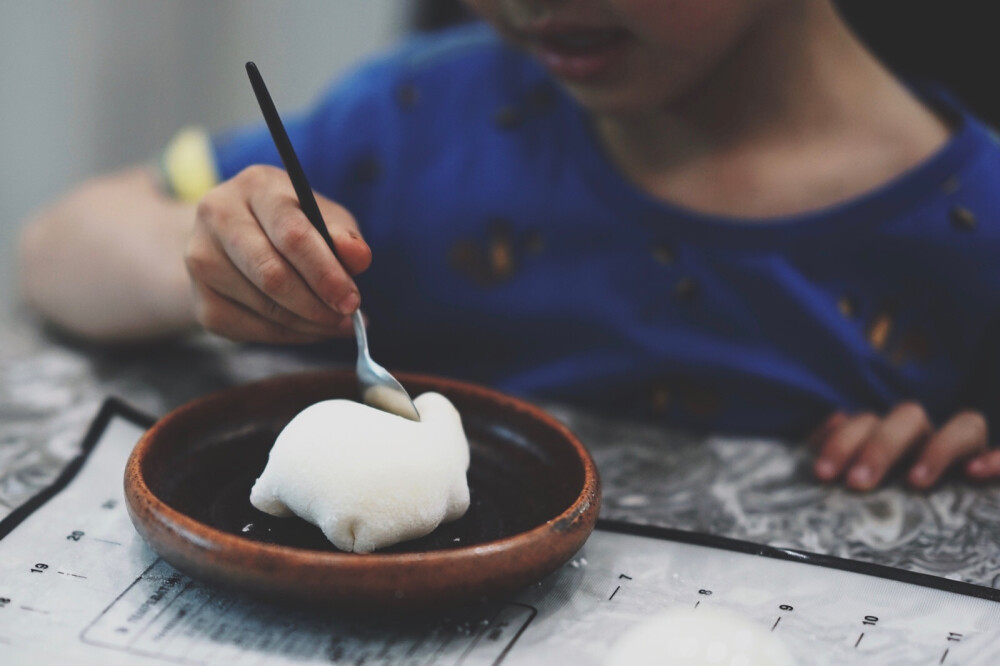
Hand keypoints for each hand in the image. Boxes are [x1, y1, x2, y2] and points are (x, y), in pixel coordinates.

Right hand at [184, 165, 371, 342]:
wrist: (238, 240)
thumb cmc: (294, 225)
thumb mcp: (326, 220)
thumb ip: (345, 237)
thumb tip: (359, 257)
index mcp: (256, 187)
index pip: (292, 235)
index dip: (325, 273)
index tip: (351, 300)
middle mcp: (217, 216)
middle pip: (272, 275)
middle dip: (317, 305)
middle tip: (347, 318)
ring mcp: (200, 259)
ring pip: (264, 307)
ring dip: (308, 324)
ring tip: (334, 323)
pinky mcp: (201, 300)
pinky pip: (252, 330)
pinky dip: (289, 336)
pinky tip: (308, 327)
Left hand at [811, 403, 997, 489]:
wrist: (962, 526)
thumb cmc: (893, 506)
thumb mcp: (865, 486)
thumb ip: (842, 466)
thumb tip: (814, 458)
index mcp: (892, 436)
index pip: (867, 421)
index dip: (841, 439)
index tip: (823, 472)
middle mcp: (930, 436)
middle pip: (908, 417)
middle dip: (880, 446)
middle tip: (857, 483)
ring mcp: (967, 448)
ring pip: (965, 423)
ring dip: (939, 448)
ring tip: (917, 482)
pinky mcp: (991, 463)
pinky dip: (996, 458)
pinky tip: (976, 472)